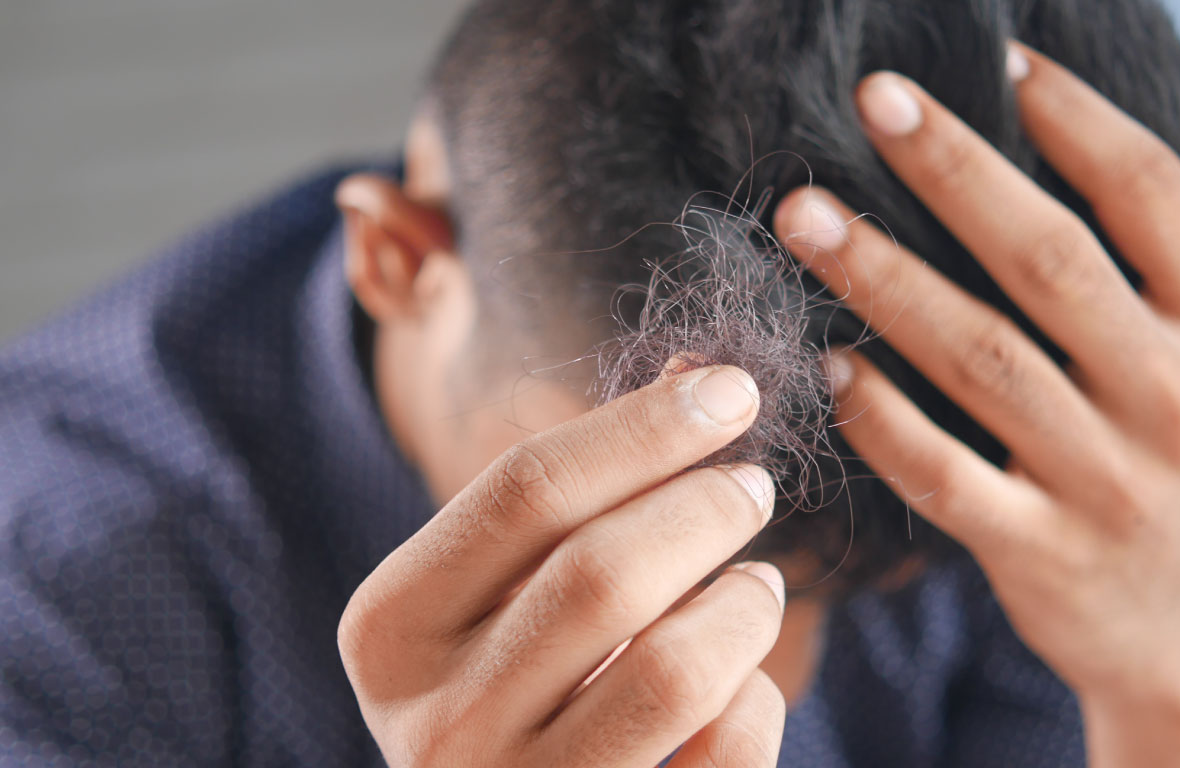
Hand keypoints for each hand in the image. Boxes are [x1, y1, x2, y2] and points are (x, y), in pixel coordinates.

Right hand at [338, 365, 786, 766]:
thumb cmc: (512, 678)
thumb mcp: (503, 588)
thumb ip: (578, 493)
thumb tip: (700, 379)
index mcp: (392, 629)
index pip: (526, 490)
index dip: (645, 429)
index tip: (731, 391)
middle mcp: (438, 724)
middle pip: (603, 573)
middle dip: (704, 508)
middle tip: (751, 486)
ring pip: (674, 668)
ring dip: (743, 605)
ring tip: (756, 584)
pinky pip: (722, 752)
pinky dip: (755, 699)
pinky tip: (741, 680)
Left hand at [774, 46, 1179, 766]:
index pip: (1148, 191)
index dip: (1072, 116)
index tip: (996, 56)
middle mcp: (1176, 396)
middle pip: (1050, 260)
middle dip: (954, 171)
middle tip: (871, 100)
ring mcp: (1106, 480)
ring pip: (982, 360)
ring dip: (885, 280)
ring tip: (804, 217)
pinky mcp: (1039, 551)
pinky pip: (946, 475)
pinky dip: (882, 419)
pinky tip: (829, 363)